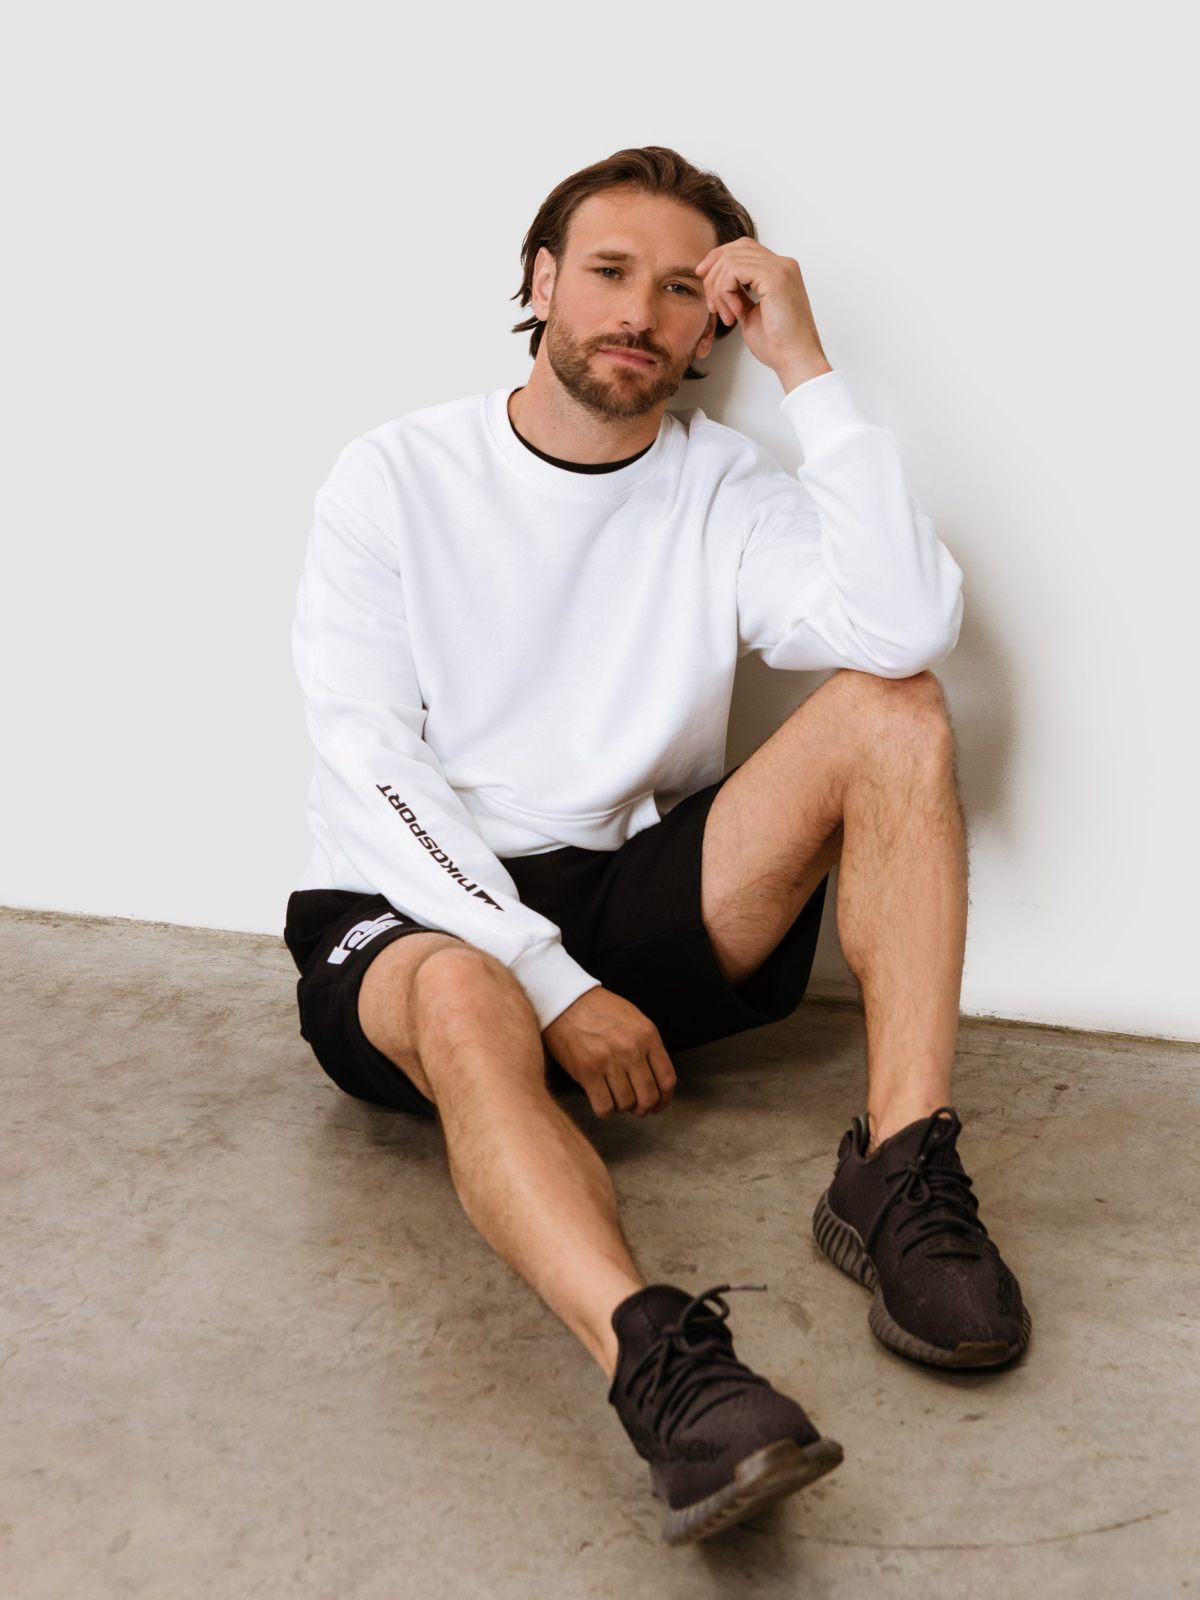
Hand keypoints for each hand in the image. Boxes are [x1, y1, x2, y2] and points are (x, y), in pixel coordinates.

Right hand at [543, 987, 675, 1117]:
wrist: (565, 999)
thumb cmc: (598, 1009)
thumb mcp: (633, 1019)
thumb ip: (647, 1046)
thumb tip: (654, 1077)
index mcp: (647, 1035)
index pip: (667, 1079)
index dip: (664, 1099)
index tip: (658, 1105)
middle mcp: (632, 1050)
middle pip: (649, 1097)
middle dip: (643, 1109)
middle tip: (635, 1108)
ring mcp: (609, 1061)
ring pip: (626, 1104)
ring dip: (622, 1107)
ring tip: (614, 1098)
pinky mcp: (587, 1071)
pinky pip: (604, 1106)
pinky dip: (605, 1110)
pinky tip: (601, 1101)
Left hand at [694, 238, 830, 388]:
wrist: (795, 360)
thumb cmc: (777, 345)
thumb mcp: (751, 314)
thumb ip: (739, 296)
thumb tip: (720, 287)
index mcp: (781, 271)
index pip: (744, 248)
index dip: (718, 258)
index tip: (702, 276)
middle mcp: (783, 264)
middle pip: (735, 249)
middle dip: (713, 273)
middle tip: (711, 306)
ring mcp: (780, 268)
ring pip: (731, 260)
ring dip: (718, 289)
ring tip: (725, 315)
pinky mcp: (775, 277)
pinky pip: (734, 271)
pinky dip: (725, 291)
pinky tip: (733, 314)